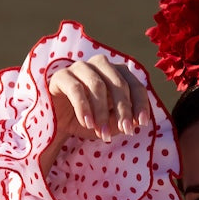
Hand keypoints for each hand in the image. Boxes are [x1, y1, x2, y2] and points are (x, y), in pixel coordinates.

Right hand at [40, 54, 152, 173]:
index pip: (134, 85)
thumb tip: (135, 121)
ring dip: (102, 112)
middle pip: (118, 83)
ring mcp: (80, 67)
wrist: (57, 123)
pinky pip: (75, 89)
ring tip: (103, 134)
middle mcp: (100, 65)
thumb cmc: (87, 121)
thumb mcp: (108, 124)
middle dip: (123, 110)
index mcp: (117, 73)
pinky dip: (83, 108)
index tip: (142, 124)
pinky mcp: (61, 76)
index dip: (140, 104)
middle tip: (126, 131)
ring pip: (97, 85)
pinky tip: (87, 124)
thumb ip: (122, 121)